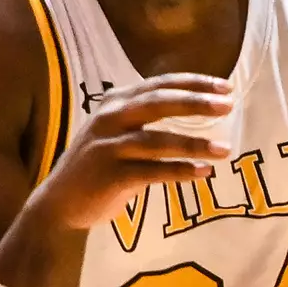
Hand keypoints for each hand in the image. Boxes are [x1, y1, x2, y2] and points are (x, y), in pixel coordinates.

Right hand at [39, 73, 233, 230]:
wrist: (59, 202)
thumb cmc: (98, 164)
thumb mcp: (118, 130)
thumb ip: (147, 116)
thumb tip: (198, 105)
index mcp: (115, 102)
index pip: (159, 84)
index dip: (193, 83)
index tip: (225, 86)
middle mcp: (110, 118)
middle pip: (159, 103)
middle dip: (196, 103)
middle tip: (228, 104)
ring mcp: (108, 147)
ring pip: (159, 140)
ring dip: (195, 144)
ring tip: (225, 150)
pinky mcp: (110, 175)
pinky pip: (152, 171)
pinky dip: (180, 172)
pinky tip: (203, 173)